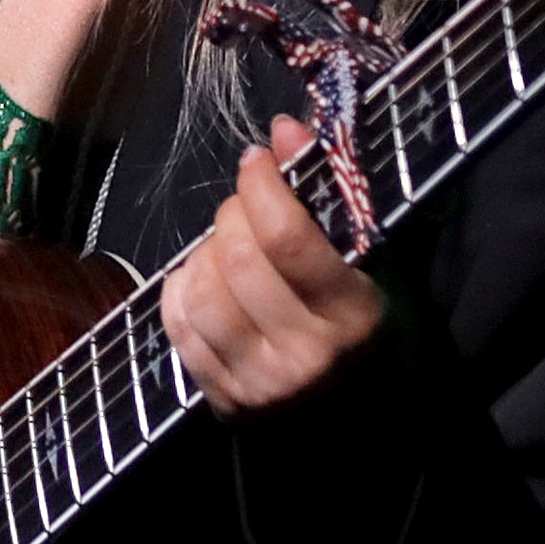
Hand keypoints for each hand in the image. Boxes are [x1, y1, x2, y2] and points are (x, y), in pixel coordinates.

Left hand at [159, 115, 388, 417]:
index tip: (256, 161)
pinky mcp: (223, 402)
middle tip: (243, 207)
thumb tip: (282, 128)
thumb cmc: (366, 324)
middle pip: (239, 259)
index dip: (262, 186)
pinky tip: (205, 281)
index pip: (288, 239)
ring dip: (205, 253)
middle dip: (232, 214)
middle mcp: (307, 357)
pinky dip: (181, 289)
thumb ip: (327, 191)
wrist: (359, 415)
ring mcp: (260, 386)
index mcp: (354, 316)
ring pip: (203, 291)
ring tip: (228, 249)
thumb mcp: (367, 258)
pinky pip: (177, 326)